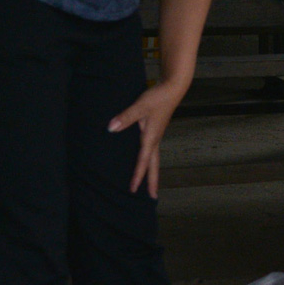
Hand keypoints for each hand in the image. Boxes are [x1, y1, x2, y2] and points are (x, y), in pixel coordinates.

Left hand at [109, 80, 187, 198]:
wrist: (173, 88)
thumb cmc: (157, 97)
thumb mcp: (140, 106)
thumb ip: (125, 117)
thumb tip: (111, 129)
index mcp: (151, 138)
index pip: (143, 161)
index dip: (137, 176)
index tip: (133, 190)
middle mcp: (155, 139)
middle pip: (154, 165)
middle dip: (153, 181)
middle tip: (153, 197)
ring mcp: (157, 135)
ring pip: (154, 159)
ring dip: (151, 172)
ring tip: (149, 184)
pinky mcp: (156, 130)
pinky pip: (152, 151)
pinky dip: (149, 160)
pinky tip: (145, 160)